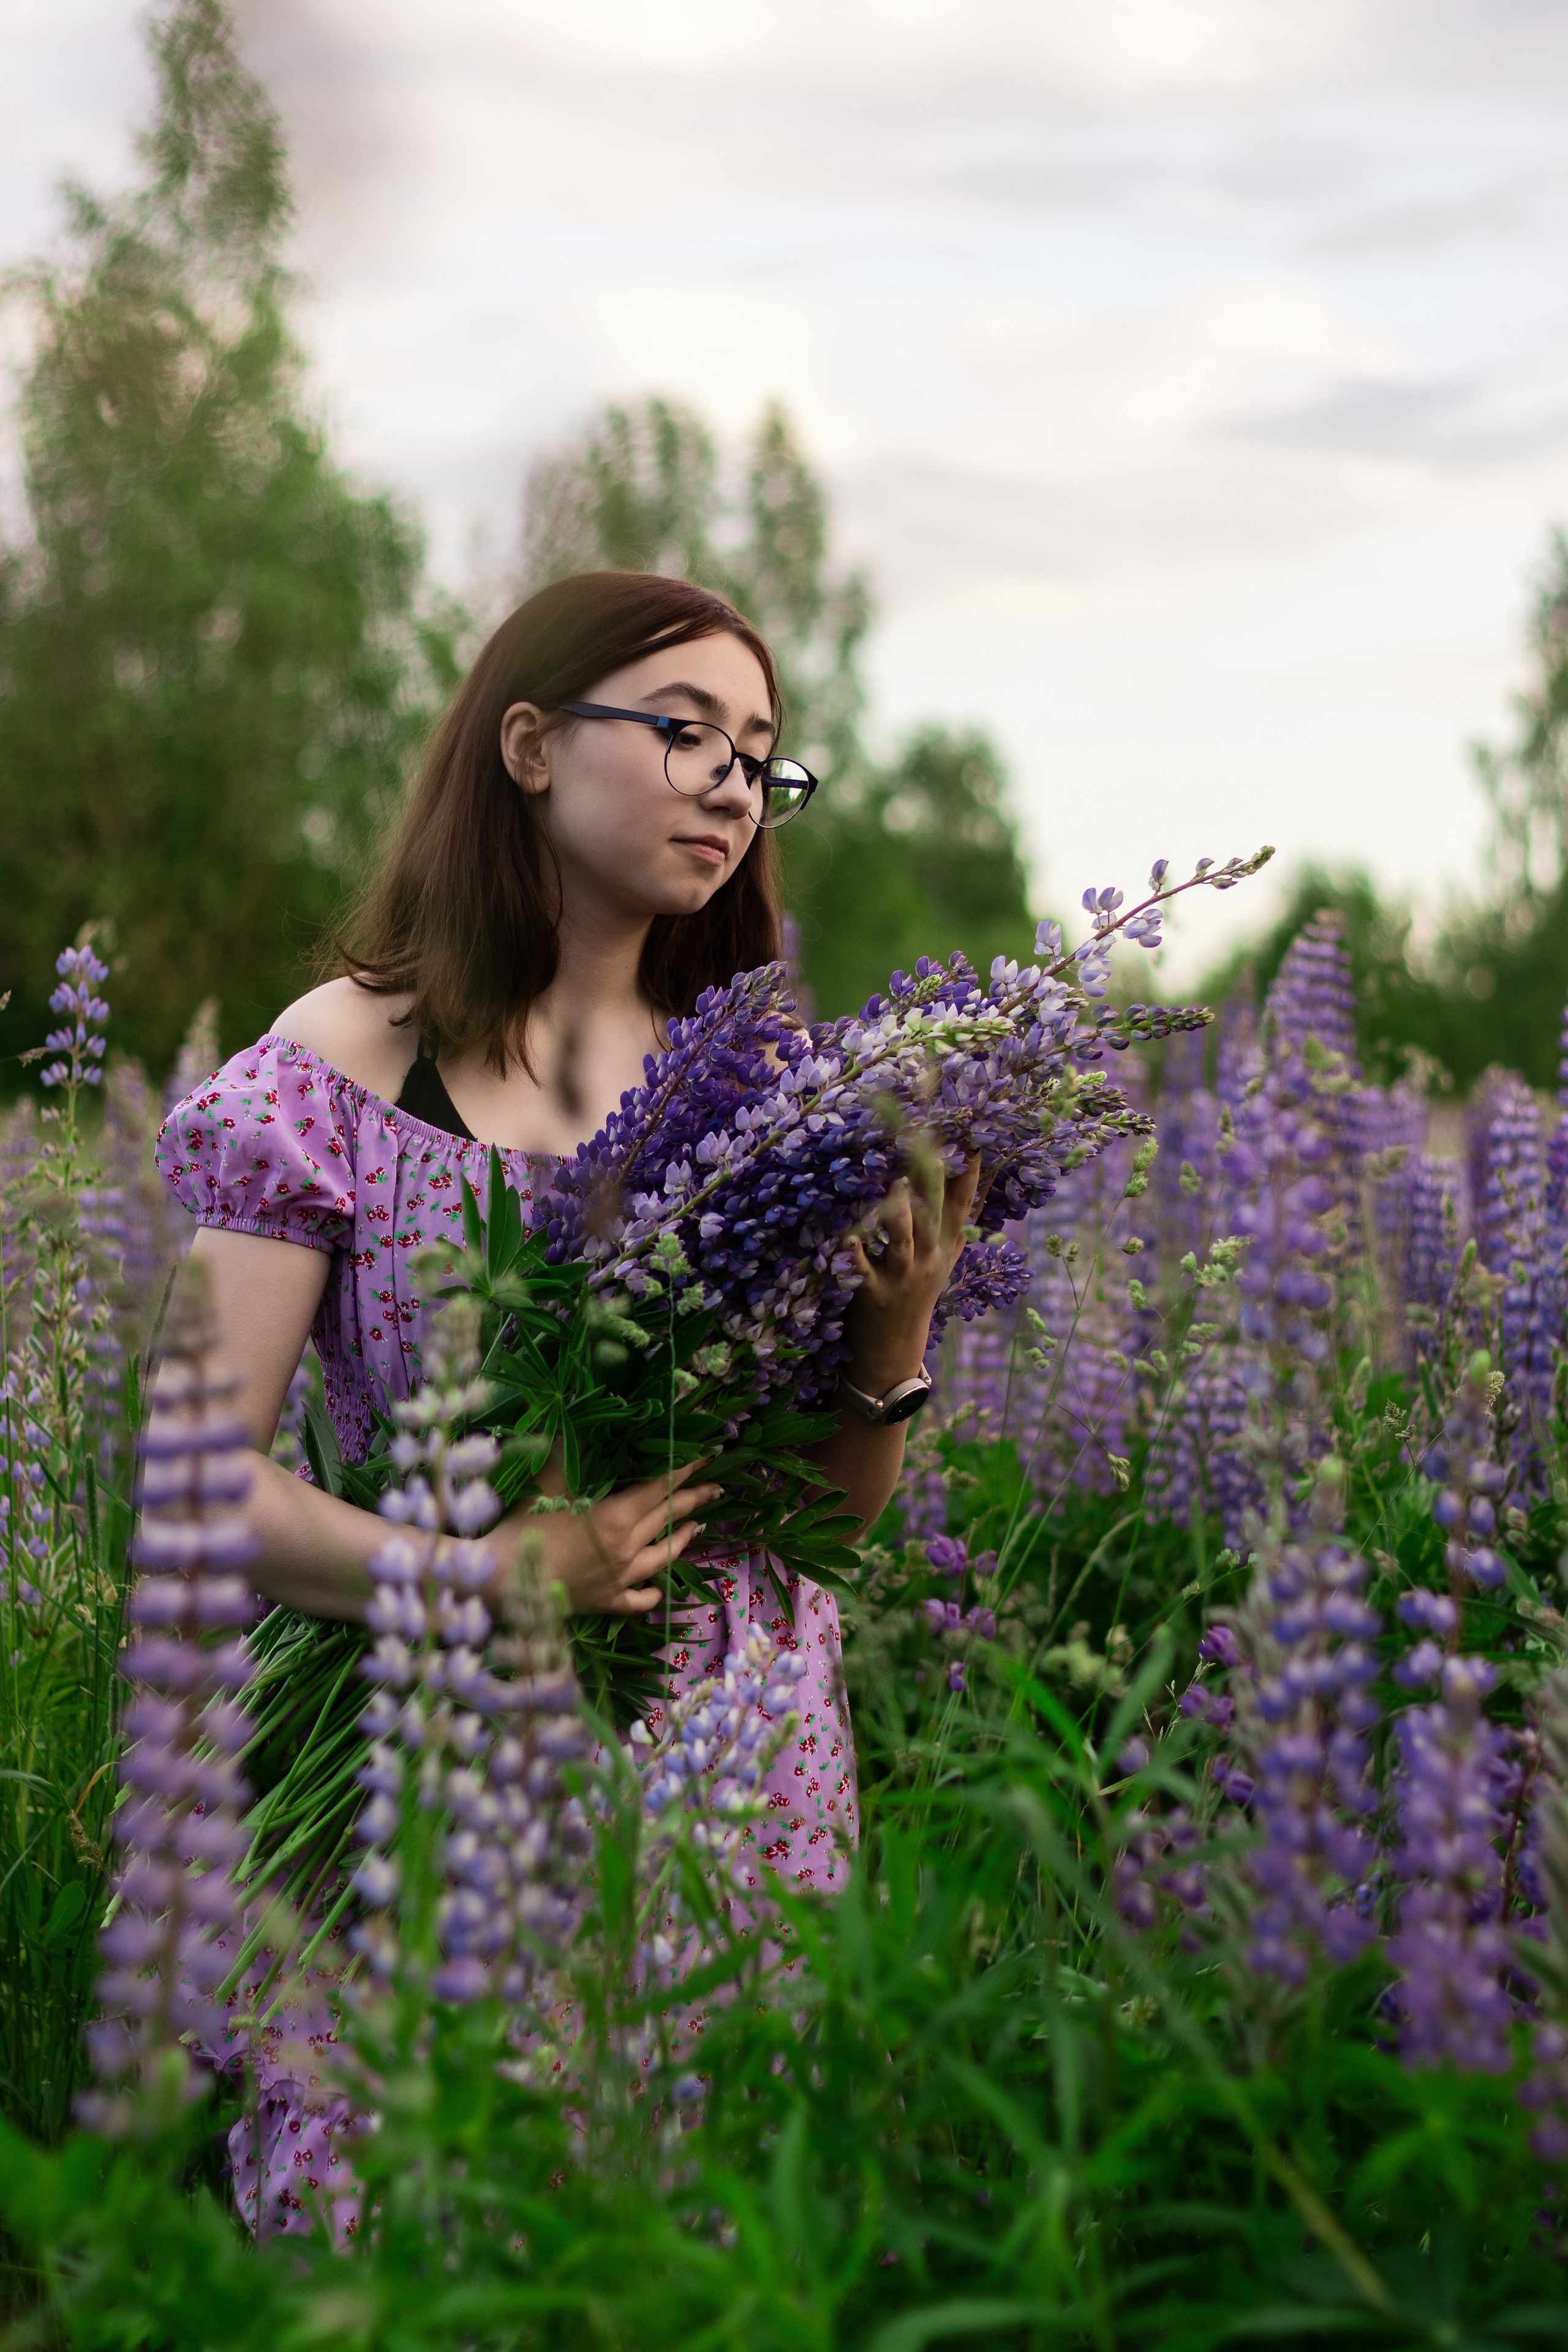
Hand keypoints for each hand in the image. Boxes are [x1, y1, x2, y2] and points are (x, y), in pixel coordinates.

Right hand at [495, 1465, 722, 1616]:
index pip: (660, 1488)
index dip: (684, 1471)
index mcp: (616, 1515)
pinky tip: (657, 1588)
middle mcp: (627, 1548)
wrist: (503, 1581)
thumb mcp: (547, 1482)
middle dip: (694, 1500)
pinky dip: (651, 1592)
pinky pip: (640, 1599)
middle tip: (716, 1488)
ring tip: (696, 1527)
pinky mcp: (608, 1603)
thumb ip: (567, 1452)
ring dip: (682, 1540)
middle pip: (669, 1519)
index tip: (706, 1458)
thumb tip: (577, 1426)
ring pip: (663, 1558)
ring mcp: (621, 1579)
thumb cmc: (525, 1526)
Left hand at [842, 1152, 980, 1394]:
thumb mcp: (944, 1259)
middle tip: (932, 1143)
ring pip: (903, 1239)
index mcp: (945, 1247)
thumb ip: (957, 1223)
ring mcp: (901, 1275)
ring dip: (900, 1212)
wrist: (895, 1348)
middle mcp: (928, 1258)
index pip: (963, 1205)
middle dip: (934, 1179)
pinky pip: (862, 1269)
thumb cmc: (917, 1293)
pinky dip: (855, 1253)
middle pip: (934, 1213)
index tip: (973, 1139)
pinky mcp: (872, 1293)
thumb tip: (977, 1184)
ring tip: (898, 1183)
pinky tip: (847, 1235)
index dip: (970, 1174)